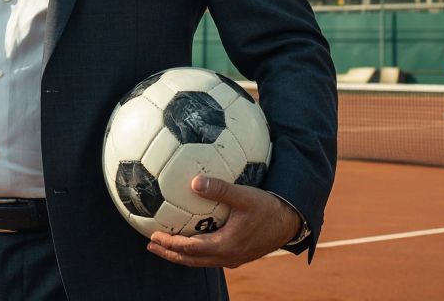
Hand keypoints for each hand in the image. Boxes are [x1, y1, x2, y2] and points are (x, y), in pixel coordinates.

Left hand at [147, 176, 300, 268]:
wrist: (292, 222)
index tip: (153, 237)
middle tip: (151, 246)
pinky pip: (211, 257)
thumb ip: (219, 189)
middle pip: (191, 260)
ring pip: (201, 261)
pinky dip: (196, 252)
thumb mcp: (244, 196)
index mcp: (226, 245)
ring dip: (182, 254)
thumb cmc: (269, 207)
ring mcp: (234, 258)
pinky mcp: (240, 255)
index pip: (190, 249)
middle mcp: (228, 256)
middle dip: (170, 253)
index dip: (170, 244)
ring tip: (166, 247)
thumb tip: (193, 182)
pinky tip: (193, 241)